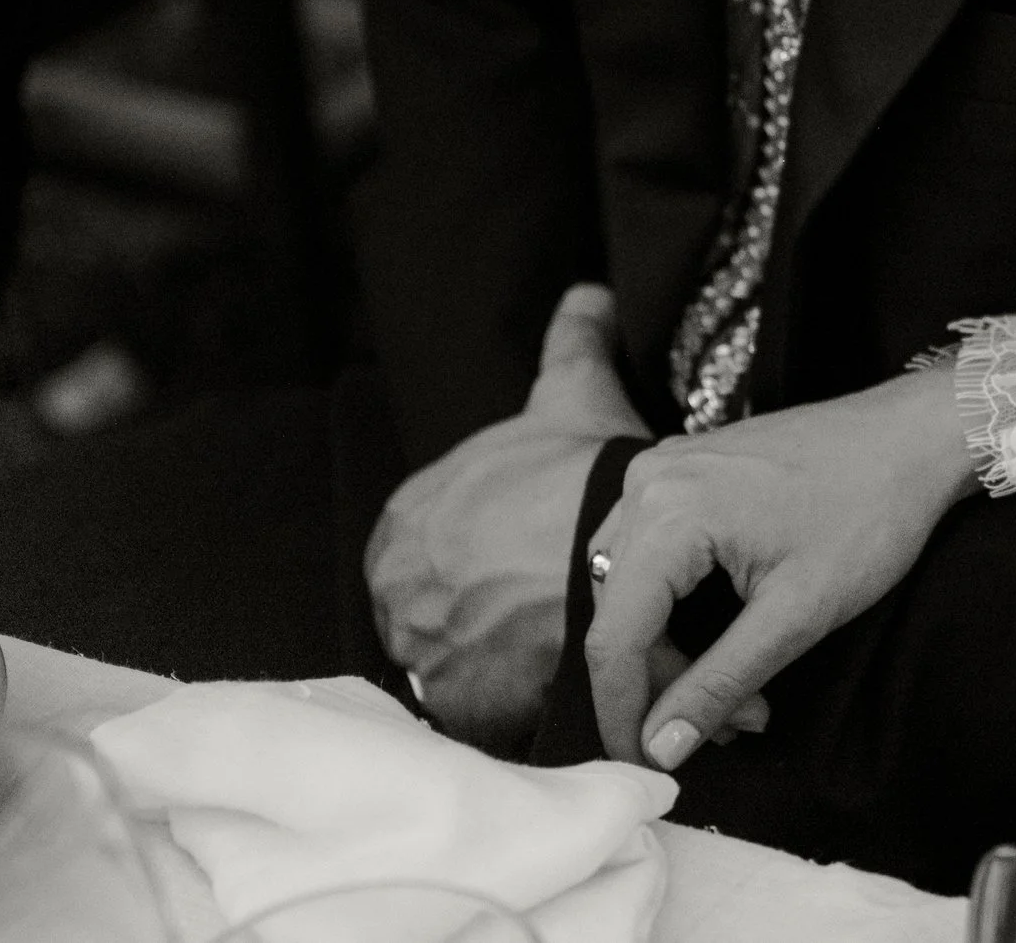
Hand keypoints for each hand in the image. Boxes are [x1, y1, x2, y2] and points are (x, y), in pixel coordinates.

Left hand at [367, 284, 651, 750]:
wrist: (620, 550)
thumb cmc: (589, 471)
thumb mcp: (573, 394)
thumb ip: (571, 342)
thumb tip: (587, 294)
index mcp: (405, 520)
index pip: (424, 557)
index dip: (480, 568)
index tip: (528, 572)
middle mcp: (396, 588)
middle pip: (438, 619)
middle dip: (487, 624)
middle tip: (552, 619)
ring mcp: (423, 652)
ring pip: (465, 672)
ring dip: (505, 672)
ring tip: (563, 659)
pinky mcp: (463, 707)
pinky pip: (487, 720)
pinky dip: (522, 713)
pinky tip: (563, 689)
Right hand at [584, 364, 976, 769]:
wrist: (914, 437)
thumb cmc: (870, 514)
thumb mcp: (798, 614)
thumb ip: (720, 683)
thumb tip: (660, 747)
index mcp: (668, 512)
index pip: (613, 638)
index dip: (623, 713)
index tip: (647, 768)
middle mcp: (647, 483)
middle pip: (620, 614)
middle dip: (668, 683)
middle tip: (741, 721)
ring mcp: (664, 470)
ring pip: (633, 588)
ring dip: (675, 650)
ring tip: (744, 690)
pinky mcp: (686, 471)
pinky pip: (653, 553)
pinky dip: (681, 606)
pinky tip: (728, 637)